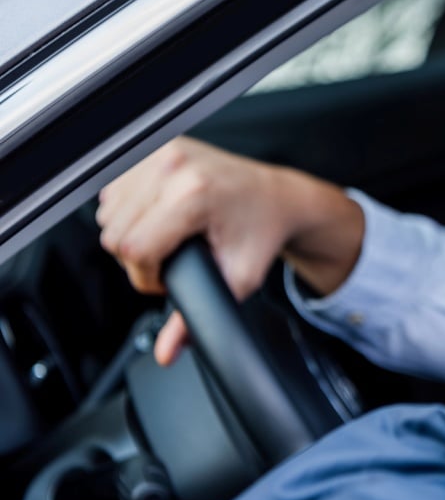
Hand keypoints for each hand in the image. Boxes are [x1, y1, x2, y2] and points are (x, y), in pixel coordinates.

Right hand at [96, 137, 363, 364]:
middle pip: (115, 232)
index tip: (170, 276)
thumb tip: (168, 353)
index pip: (132, 248)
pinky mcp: (155, 146)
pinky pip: (115, 189)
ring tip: (169, 236)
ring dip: (132, 232)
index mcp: (193, 195)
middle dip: (140, 256)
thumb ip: (199, 318)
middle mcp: (173, 167)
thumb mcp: (238, 279)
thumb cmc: (262, 233)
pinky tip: (159, 216)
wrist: (279, 198)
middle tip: (173, 258)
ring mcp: (162, 152)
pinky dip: (129, 209)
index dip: (146, 274)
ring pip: (109, 212)